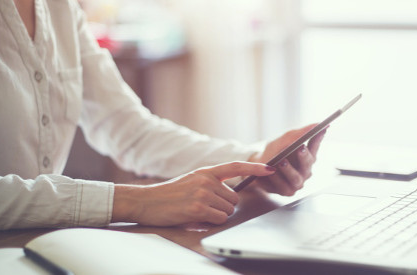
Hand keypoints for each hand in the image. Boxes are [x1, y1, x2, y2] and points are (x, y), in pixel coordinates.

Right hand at [112, 162, 275, 225]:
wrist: (146, 201)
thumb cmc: (169, 195)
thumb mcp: (192, 181)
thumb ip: (211, 183)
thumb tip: (231, 196)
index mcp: (206, 171)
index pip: (236, 166)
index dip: (255, 168)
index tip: (270, 168)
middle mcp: (206, 180)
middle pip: (234, 198)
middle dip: (224, 207)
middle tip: (206, 207)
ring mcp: (203, 193)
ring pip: (228, 210)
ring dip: (217, 215)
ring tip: (198, 211)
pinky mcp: (198, 208)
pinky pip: (219, 219)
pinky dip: (211, 222)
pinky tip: (196, 217)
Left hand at [247, 124, 326, 195]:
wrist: (257, 167)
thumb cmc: (273, 152)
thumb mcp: (283, 140)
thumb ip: (298, 133)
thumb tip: (316, 124)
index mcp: (307, 156)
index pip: (315, 146)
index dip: (319, 138)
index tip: (320, 130)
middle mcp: (305, 170)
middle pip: (308, 164)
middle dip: (304, 156)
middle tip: (300, 148)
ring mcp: (297, 182)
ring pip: (296, 178)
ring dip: (289, 169)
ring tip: (282, 161)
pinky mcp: (287, 191)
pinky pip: (283, 186)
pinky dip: (276, 179)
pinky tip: (271, 172)